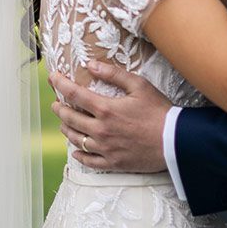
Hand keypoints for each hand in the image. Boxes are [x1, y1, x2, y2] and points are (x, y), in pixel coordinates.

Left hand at [49, 60, 170, 171]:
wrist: (173, 141)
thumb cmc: (158, 110)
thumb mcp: (139, 85)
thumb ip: (113, 74)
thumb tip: (91, 65)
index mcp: (106, 109)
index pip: (74, 94)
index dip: (60, 84)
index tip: (53, 78)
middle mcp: (101, 130)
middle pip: (70, 118)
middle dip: (59, 108)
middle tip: (55, 102)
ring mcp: (105, 148)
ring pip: (76, 139)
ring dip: (66, 129)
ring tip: (63, 122)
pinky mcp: (112, 162)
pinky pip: (88, 161)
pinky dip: (78, 155)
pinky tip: (75, 150)